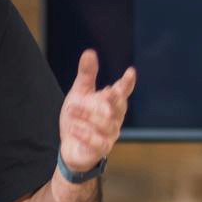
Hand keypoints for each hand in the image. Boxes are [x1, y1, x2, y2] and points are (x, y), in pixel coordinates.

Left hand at [59, 50, 135, 172]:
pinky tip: (74, 127)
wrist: (70, 146)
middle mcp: (115, 118)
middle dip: (115, 100)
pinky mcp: (100, 149)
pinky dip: (85, 133)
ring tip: (72, 109)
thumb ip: (87, 75)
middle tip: (108, 92)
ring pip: (105, 123)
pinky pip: (96, 141)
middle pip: (119, 107)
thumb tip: (90, 52)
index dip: (127, 83)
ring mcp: (109, 135)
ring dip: (88, 115)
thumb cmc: (79, 118)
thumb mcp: (80, 93)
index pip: (123, 92)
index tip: (130, 72)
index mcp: (112, 103)